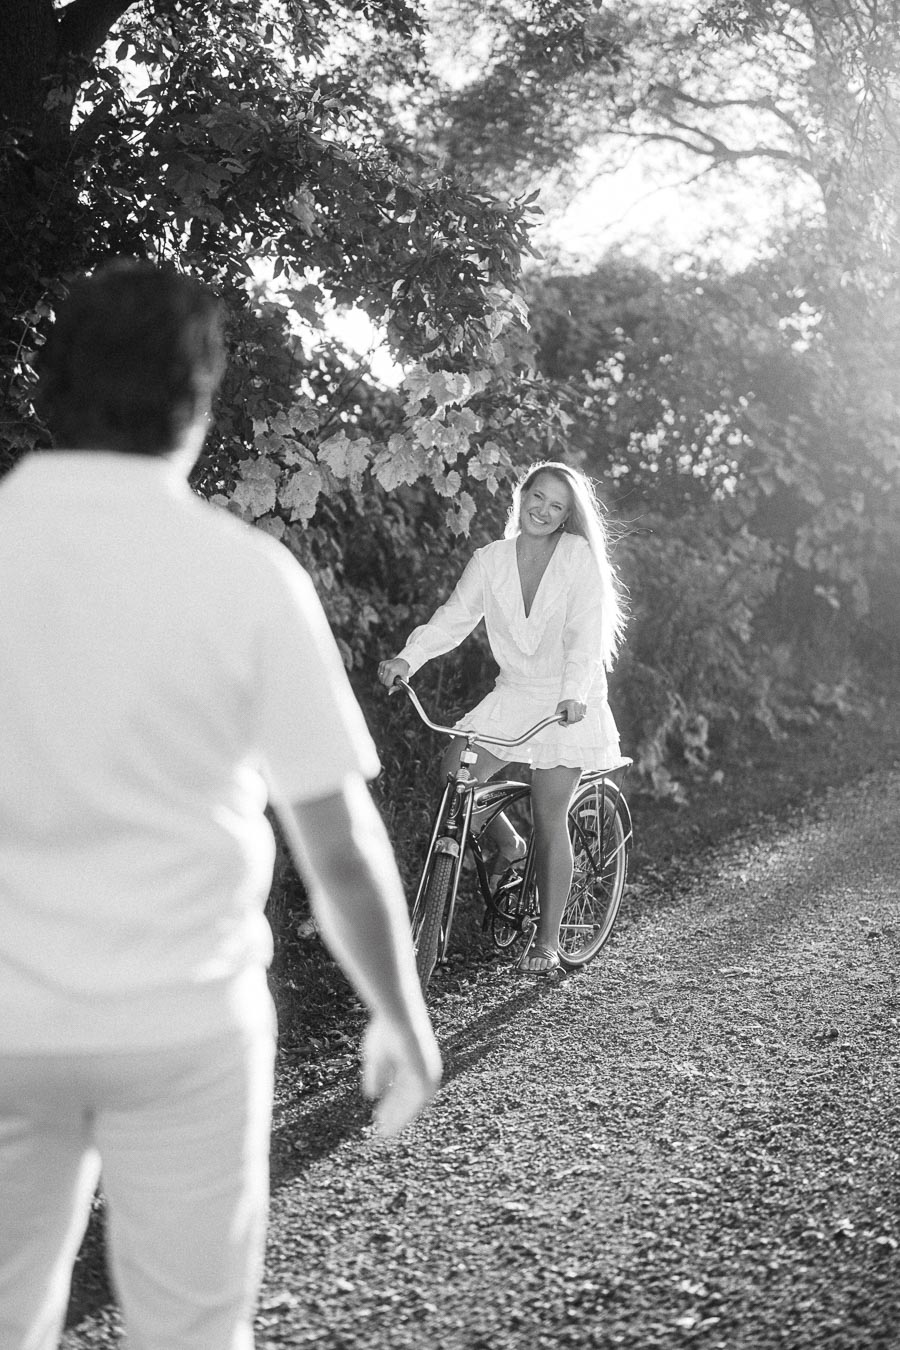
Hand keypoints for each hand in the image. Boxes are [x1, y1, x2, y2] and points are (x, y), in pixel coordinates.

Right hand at [361, 1012, 441, 1136]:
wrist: (398, 1016)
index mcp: (416, 1062)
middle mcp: (425, 1070)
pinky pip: (413, 1101)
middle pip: (409, 1098)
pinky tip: (389, 1120)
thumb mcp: (377, 1055)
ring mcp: (427, 1072)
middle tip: (382, 1128)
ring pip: (411, 1103)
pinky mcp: (425, 1075)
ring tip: (384, 1130)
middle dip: (395, 1113)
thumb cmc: (386, 1029)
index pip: (405, 1090)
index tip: (378, 1117)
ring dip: (397, 1117)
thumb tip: (371, 1094)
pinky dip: (400, 1112)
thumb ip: (376, 1074)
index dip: (391, 1104)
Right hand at [377, 657, 409, 692]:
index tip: (394, 685)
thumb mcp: (404, 680)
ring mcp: (383, 664)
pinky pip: (379, 674)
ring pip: (380, 678)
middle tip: (392, 682)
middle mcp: (387, 667)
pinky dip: (383, 676)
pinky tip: (388, 674)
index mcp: (392, 670)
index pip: (387, 683)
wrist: (403, 661)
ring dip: (385, 680)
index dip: (390, 686)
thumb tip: (389, 693)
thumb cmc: (404, 671)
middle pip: (383, 681)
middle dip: (387, 684)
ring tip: (391, 678)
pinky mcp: (381, 663)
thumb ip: (397, 687)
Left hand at [556, 699, 585, 725]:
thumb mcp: (558, 710)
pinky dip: (579, 716)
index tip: (566, 720)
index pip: (571, 719)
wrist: (569, 695)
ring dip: (576, 719)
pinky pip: (583, 715)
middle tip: (569, 718)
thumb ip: (559, 719)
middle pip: (577, 719)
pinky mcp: (585, 705)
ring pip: (581, 718)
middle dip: (572, 721)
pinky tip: (575, 713)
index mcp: (570, 704)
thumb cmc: (563, 704)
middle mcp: (577, 704)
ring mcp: (582, 704)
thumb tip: (566, 726)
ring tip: (572, 715)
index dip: (568, 722)